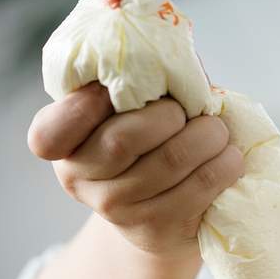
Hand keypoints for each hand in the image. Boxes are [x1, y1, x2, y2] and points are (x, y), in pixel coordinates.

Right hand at [28, 82, 242, 259]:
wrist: (163, 217)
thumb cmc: (150, 143)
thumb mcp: (130, 112)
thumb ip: (137, 83)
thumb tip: (170, 48)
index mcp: (63, 146)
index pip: (49, 136)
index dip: (84, 108)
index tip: (115, 93)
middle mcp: (81, 181)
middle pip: (124, 140)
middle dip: (169, 115)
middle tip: (187, 111)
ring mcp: (118, 211)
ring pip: (170, 162)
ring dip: (208, 137)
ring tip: (217, 131)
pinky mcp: (157, 230)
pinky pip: (199, 188)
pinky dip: (224, 164)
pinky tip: (230, 157)